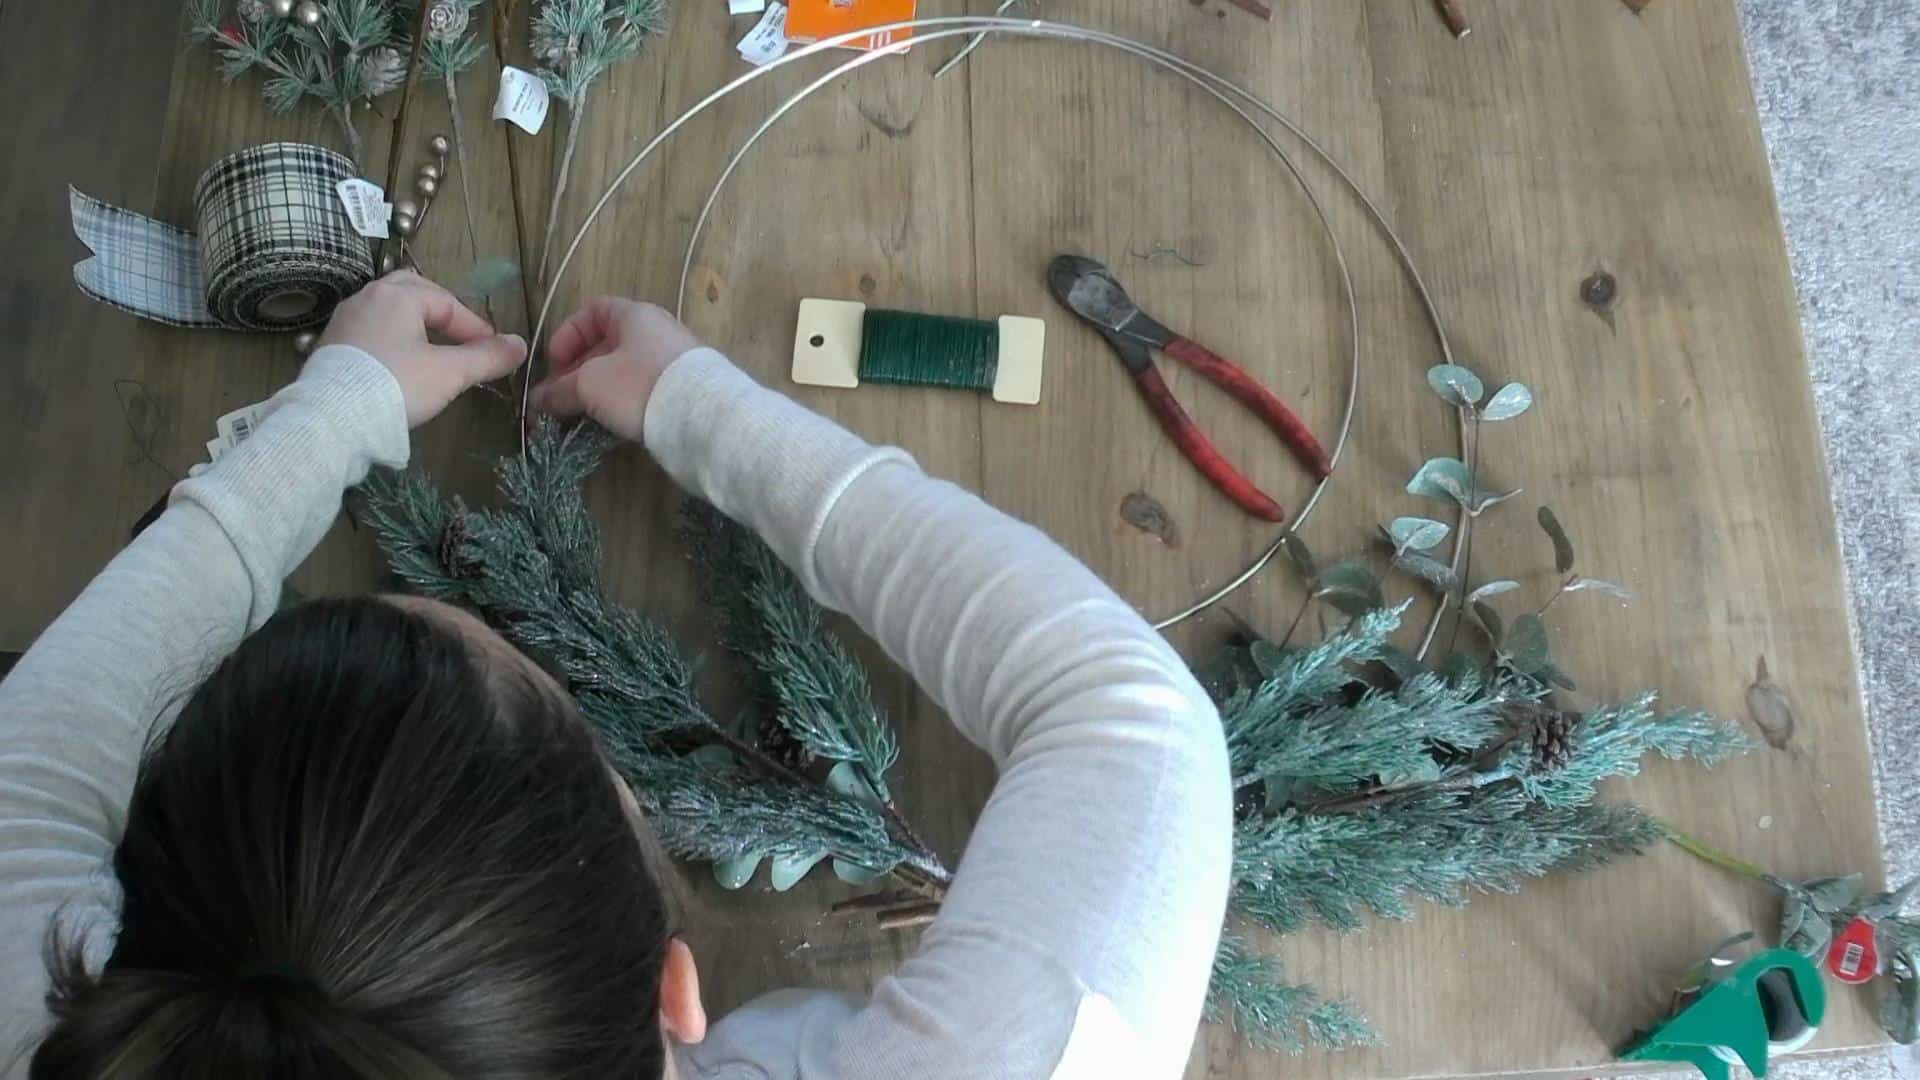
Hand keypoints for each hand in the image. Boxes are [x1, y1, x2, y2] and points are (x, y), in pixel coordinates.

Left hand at [317, 270, 527, 427]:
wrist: (333, 418)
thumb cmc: (397, 385)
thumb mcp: (450, 373)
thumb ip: (487, 357)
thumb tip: (520, 345)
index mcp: (398, 296)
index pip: (447, 303)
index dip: (475, 327)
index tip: (493, 351)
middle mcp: (368, 298)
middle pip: (412, 291)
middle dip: (439, 310)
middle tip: (458, 334)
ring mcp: (345, 321)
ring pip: (387, 310)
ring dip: (414, 324)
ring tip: (430, 349)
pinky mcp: (330, 345)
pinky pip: (369, 330)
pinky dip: (391, 339)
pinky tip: (398, 364)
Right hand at [529, 297, 702, 440]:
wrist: (701, 417)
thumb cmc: (639, 385)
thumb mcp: (590, 384)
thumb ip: (560, 390)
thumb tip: (538, 401)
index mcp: (635, 315)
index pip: (594, 310)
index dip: (568, 333)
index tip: (554, 361)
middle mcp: (657, 331)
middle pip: (608, 344)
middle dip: (578, 370)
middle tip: (560, 398)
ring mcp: (673, 361)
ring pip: (624, 371)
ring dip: (597, 391)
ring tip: (579, 415)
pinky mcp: (682, 390)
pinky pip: (643, 390)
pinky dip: (621, 403)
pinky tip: (610, 423)